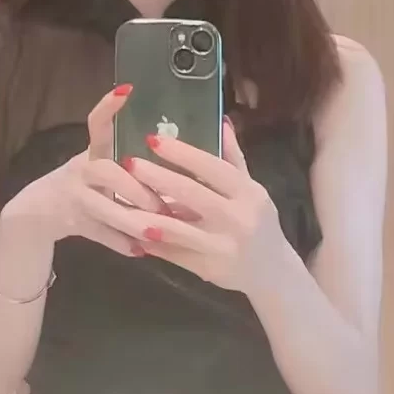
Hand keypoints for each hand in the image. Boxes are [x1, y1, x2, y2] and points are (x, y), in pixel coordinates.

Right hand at [4, 85, 164, 257]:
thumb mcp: (100, 173)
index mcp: (91, 154)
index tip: (127, 90)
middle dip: (137, 189)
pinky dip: (121, 243)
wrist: (34, 215)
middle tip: (164, 203)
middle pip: (108, 171)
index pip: (95, 123)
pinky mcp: (71, 220)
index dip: (108, 106)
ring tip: (159, 230)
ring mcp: (73, 196)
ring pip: (104, 207)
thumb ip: (132, 172)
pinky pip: (100, 233)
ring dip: (133, 220)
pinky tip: (140, 250)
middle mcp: (81, 171)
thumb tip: (181, 175)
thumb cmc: (81, 189)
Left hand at [79, 119, 287, 294]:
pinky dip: (152, 242)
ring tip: (120, 198)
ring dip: (147, 213)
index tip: (153, 139)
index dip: (182, 153)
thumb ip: (233, 157)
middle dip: (158, 177)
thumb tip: (222, 121)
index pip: (212, 167)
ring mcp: (222, 246)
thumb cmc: (260, 222)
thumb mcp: (252, 188)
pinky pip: (173, 253)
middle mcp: (237, 218)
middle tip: (129, 162)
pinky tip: (130, 229)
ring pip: (178, 228)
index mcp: (248, 193)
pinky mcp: (208, 269)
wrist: (273, 272)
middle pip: (192, 194)